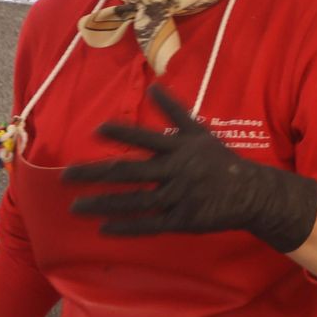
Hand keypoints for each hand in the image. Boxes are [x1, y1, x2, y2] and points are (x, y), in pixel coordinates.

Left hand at [64, 85, 316, 252]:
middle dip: (96, 174)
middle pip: (130, 172)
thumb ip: (175, 111)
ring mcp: (179, 196)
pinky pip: (149, 225)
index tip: (96, 130)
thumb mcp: (200, 132)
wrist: (250, 193)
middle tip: (66, 176)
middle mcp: (178, 171)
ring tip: (76, 206)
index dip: (123, 134)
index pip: (147, 138)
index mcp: (181, 148)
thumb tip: (154, 87)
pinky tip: (104, 229)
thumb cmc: (220, 160)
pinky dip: (126, 227)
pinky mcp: (182, 220)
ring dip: (103, 204)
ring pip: (134, 201)